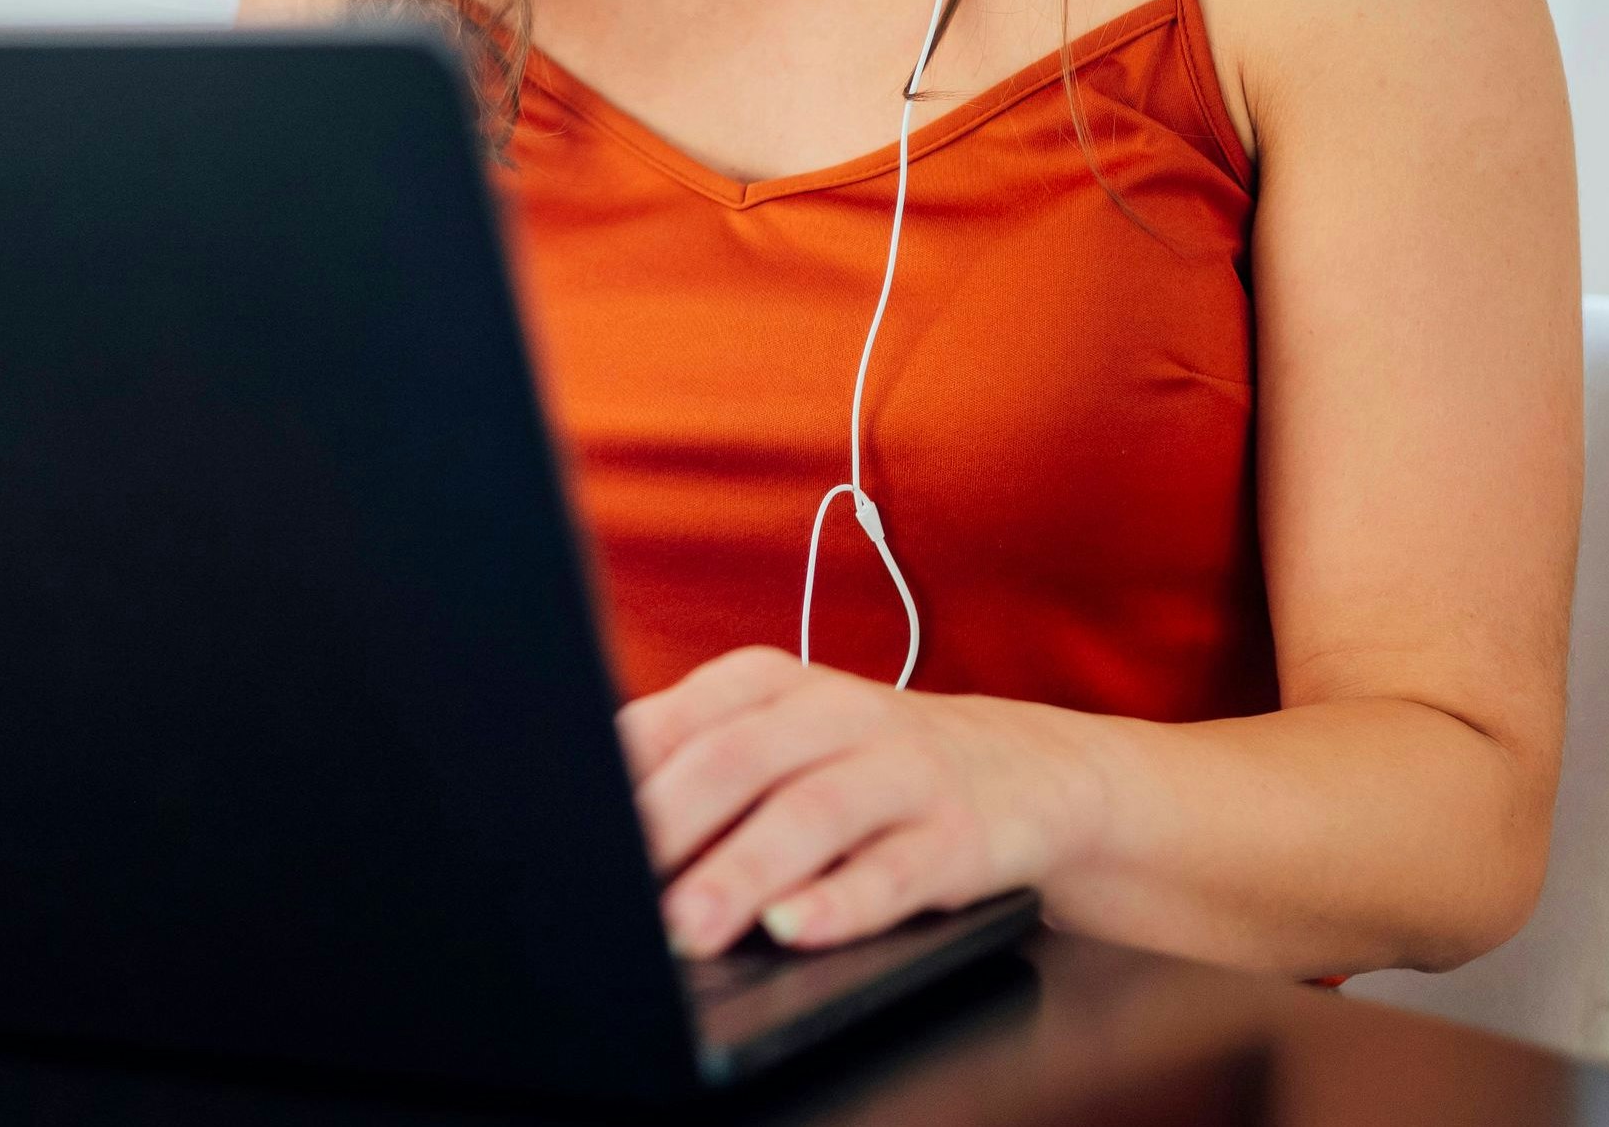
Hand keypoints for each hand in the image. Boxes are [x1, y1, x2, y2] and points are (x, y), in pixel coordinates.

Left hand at [618, 645, 1084, 956]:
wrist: (1030, 770)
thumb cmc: (871, 762)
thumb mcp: (784, 737)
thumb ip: (698, 764)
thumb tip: (596, 824)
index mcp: (773, 683)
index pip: (682, 718)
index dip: (625, 778)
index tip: (578, 830)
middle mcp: (837, 713)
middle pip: (739, 761)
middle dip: (672, 829)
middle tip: (621, 891)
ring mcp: (902, 770)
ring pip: (813, 813)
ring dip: (743, 872)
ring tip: (692, 926)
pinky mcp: (957, 835)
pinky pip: (894, 870)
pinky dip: (840, 902)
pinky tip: (796, 927)